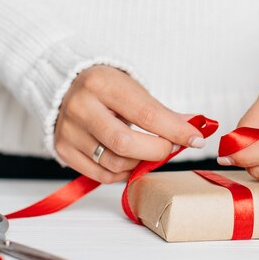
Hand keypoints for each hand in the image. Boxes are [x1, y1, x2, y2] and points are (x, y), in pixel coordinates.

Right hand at [54, 65, 205, 182]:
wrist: (67, 86)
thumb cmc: (107, 88)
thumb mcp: (134, 89)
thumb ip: (163, 112)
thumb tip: (194, 130)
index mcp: (101, 84)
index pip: (146, 114)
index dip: (175, 130)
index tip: (195, 139)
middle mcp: (80, 107)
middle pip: (126, 143)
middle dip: (157, 150)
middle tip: (170, 148)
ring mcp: (68, 131)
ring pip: (115, 163)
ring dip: (140, 163)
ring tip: (148, 151)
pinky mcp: (63, 150)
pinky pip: (102, 175)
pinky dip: (123, 172)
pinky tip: (130, 159)